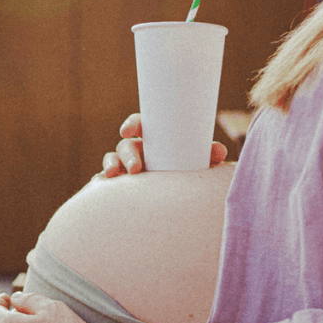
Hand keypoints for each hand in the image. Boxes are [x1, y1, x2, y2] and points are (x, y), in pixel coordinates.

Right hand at [100, 113, 227, 177]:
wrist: (180, 198)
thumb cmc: (186, 171)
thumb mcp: (198, 162)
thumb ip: (207, 155)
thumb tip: (219, 152)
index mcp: (155, 140)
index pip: (141, 125)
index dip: (133, 124)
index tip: (128, 131)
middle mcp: (138, 151)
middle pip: (126, 145)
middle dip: (128, 155)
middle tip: (137, 168)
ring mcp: (127, 167)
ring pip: (113, 160)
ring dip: (113, 165)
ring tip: (116, 175)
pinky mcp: (120, 184)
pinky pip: (106, 179)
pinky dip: (103, 180)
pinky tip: (103, 183)